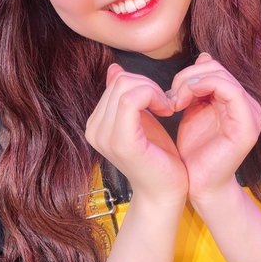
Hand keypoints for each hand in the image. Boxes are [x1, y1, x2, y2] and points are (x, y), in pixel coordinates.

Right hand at [86, 64, 187, 204]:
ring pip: (126, 86)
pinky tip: (167, 111)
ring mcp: (104, 137)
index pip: (116, 81)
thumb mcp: (140, 119)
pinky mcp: (121, 142)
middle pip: (121, 81)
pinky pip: (131, 100)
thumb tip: (114, 69)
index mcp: (96, 123)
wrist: (166, 192)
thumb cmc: (158, 157)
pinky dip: (154, 97)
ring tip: (166, 108)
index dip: (143, 83)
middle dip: (149, 85)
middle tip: (166, 104)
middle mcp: (93, 130)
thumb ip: (126, 96)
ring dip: (154, 91)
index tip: (160, 100)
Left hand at [171, 53, 260, 203]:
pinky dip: (204, 86)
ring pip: (222, 75)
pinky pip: (230, 90)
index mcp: (236, 100)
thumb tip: (203, 56)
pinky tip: (184, 99)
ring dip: (192, 82)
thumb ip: (197, 87)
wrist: (198, 185)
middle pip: (217, 68)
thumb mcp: (193, 110)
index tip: (170, 91)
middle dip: (188, 76)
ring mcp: (251, 114)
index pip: (214, 68)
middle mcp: (248, 105)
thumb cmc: (194, 152)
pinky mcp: (248, 125)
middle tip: (171, 95)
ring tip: (175, 100)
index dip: (190, 72)